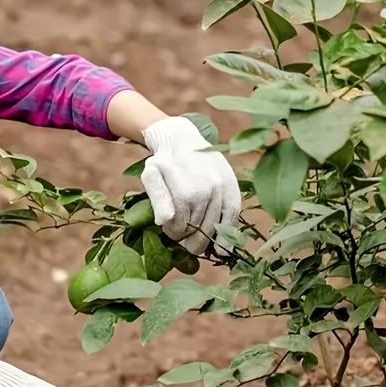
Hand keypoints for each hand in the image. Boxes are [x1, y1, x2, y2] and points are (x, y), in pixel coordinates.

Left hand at [141, 116, 240, 254]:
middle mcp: (207, 192)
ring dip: (204, 239)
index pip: (179, 227)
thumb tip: (165, 221)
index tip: (169, 230)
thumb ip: (157, 198)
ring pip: (213, 228)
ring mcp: (222, 191)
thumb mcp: (152, 174)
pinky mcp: (233, 189)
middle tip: (182, 236)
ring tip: (196, 240)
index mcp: (186, 191)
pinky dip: (227, 237)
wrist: (184, 138)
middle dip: (188, 237)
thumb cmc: (164, 161)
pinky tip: (220, 248)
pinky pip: (232, 218)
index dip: (172, 233)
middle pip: (197, 230)